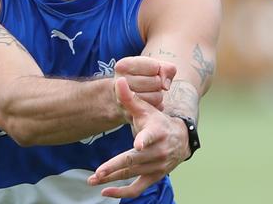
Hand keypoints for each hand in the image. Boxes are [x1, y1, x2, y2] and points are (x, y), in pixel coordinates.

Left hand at [89, 77, 189, 198]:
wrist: (180, 139)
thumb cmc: (157, 121)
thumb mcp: (145, 108)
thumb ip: (130, 97)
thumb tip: (118, 80)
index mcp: (156, 132)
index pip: (150, 137)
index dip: (144, 141)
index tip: (138, 145)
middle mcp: (158, 151)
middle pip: (134, 160)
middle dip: (115, 167)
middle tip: (98, 172)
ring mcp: (156, 167)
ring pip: (132, 175)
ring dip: (112, 179)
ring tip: (93, 180)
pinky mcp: (154, 177)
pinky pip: (137, 189)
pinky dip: (122, 193)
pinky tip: (105, 192)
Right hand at [114, 56, 175, 110]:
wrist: (125, 96)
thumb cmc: (141, 77)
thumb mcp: (153, 66)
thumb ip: (166, 68)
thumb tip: (165, 86)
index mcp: (123, 66)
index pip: (155, 67)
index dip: (157, 68)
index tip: (148, 70)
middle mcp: (118, 82)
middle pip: (156, 82)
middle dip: (157, 82)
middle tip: (148, 83)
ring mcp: (123, 101)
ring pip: (156, 97)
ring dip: (157, 95)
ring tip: (147, 92)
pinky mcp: (131, 115)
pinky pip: (154, 110)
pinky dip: (156, 105)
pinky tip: (148, 102)